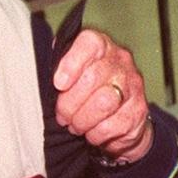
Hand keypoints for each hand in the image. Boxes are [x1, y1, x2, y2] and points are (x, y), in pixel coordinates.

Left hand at [53, 28, 153, 162]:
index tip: (58, 83)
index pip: (90, 43)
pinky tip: (92, 133)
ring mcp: (133, 85)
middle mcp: (120, 61)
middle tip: (62, 116)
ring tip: (75, 125)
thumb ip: (58, 65)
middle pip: (92, 78)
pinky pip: (113, 125)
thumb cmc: (89, 92)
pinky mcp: (138, 110)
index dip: (71, 63)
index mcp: (102, 46)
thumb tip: (39, 69)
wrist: (121, 117)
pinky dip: (96, 134)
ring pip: (103, 103)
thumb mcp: (72, 73)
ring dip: (82, 120)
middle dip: (70, 103)